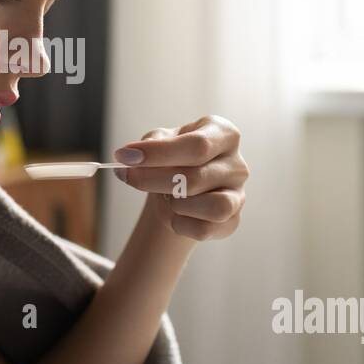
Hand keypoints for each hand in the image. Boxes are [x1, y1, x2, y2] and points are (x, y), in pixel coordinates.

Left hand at [112, 115, 248, 241]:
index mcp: (223, 133)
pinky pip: (206, 229)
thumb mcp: (161, 140)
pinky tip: (173, 215)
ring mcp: (238, 194)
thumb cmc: (173, 158)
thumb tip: (130, 156)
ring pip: (213, 207)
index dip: (158, 153)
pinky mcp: (232, 221)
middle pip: (196, 177)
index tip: (125, 156)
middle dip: (154, 179)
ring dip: (178, 204)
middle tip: (128, 176)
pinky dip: (181, 225)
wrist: (179, 187)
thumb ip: (151, 143)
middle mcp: (237, 164)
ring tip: (165, 197)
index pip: (196, 145)